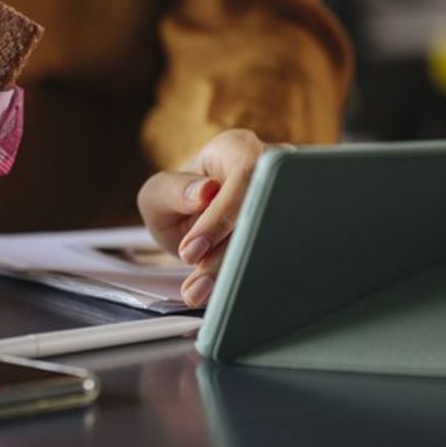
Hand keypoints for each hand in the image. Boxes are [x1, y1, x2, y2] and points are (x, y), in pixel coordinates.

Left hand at [137, 129, 272, 308]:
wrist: (192, 221)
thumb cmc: (177, 200)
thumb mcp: (158, 193)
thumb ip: (171, 189)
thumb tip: (203, 192)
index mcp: (237, 149)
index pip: (244, 177)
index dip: (221, 217)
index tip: (192, 251)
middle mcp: (269, 169)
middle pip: (264, 211)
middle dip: (228, 256)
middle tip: (197, 286)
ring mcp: (285, 199)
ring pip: (273, 238)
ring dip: (237, 274)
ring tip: (202, 294)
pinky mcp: (288, 230)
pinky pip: (277, 255)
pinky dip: (249, 279)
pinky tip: (225, 297)